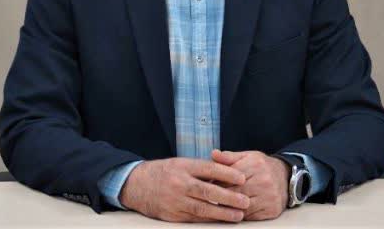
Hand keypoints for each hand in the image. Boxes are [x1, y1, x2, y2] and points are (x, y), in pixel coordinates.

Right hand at [119, 157, 250, 222]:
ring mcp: (175, 200)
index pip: (208, 169)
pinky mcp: (172, 215)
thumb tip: (228, 172)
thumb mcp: (182, 163)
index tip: (242, 178)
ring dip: (222, 213)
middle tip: (245, 201)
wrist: (137, 185)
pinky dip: (209, 219)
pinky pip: (194, 218)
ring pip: (202, 208)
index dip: (227, 174)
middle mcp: (179, 183)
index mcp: (183, 166)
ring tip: (238, 215)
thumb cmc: (165, 172)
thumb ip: (202, 168)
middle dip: (228, 197)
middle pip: (207, 191)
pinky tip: (221, 220)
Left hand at [210, 150, 289, 221]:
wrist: (285, 177)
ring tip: (222, 205)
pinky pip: (251, 216)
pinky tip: (236, 211)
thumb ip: (229, 157)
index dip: (216, 182)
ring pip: (242, 207)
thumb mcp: (247, 156)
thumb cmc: (262, 166)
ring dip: (230, 208)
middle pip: (235, 193)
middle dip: (221, 196)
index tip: (208, 186)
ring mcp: (269, 196)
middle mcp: (264, 180)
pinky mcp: (272, 210)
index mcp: (255, 165)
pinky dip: (241, 215)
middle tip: (212, 198)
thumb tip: (214, 154)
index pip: (229, 177)